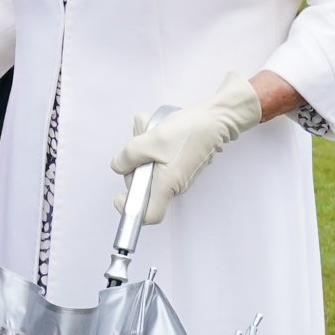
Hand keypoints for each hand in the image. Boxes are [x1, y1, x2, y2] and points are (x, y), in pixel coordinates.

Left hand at [110, 74, 262, 225]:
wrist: (215, 119)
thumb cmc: (189, 132)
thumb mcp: (150, 141)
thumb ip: (129, 156)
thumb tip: (119, 165)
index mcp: (167, 185)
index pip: (149, 215)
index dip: (131, 209)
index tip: (120, 196)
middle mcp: (174, 185)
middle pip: (143, 187)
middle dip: (134, 165)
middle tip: (137, 144)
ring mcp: (177, 174)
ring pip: (149, 170)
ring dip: (142, 149)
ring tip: (148, 130)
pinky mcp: (178, 164)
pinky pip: (158, 160)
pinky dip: (152, 146)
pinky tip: (156, 130)